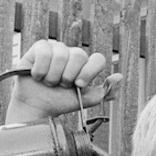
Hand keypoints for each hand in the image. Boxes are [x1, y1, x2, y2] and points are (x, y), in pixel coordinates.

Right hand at [7, 39, 121, 122]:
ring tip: (48, 82)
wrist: (36, 107)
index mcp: (86, 65)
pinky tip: (37, 76)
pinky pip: (44, 52)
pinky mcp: (40, 47)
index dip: (89, 72)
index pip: (98, 59)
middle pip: (80, 55)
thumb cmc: (60, 102)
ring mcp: (57, 49)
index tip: (78, 85)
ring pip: (61, 55)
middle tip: (61, 85)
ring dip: (53, 75)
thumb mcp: (85, 100)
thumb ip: (104, 91)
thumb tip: (119, 77)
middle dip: (69, 75)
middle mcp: (73, 54)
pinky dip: (40, 69)